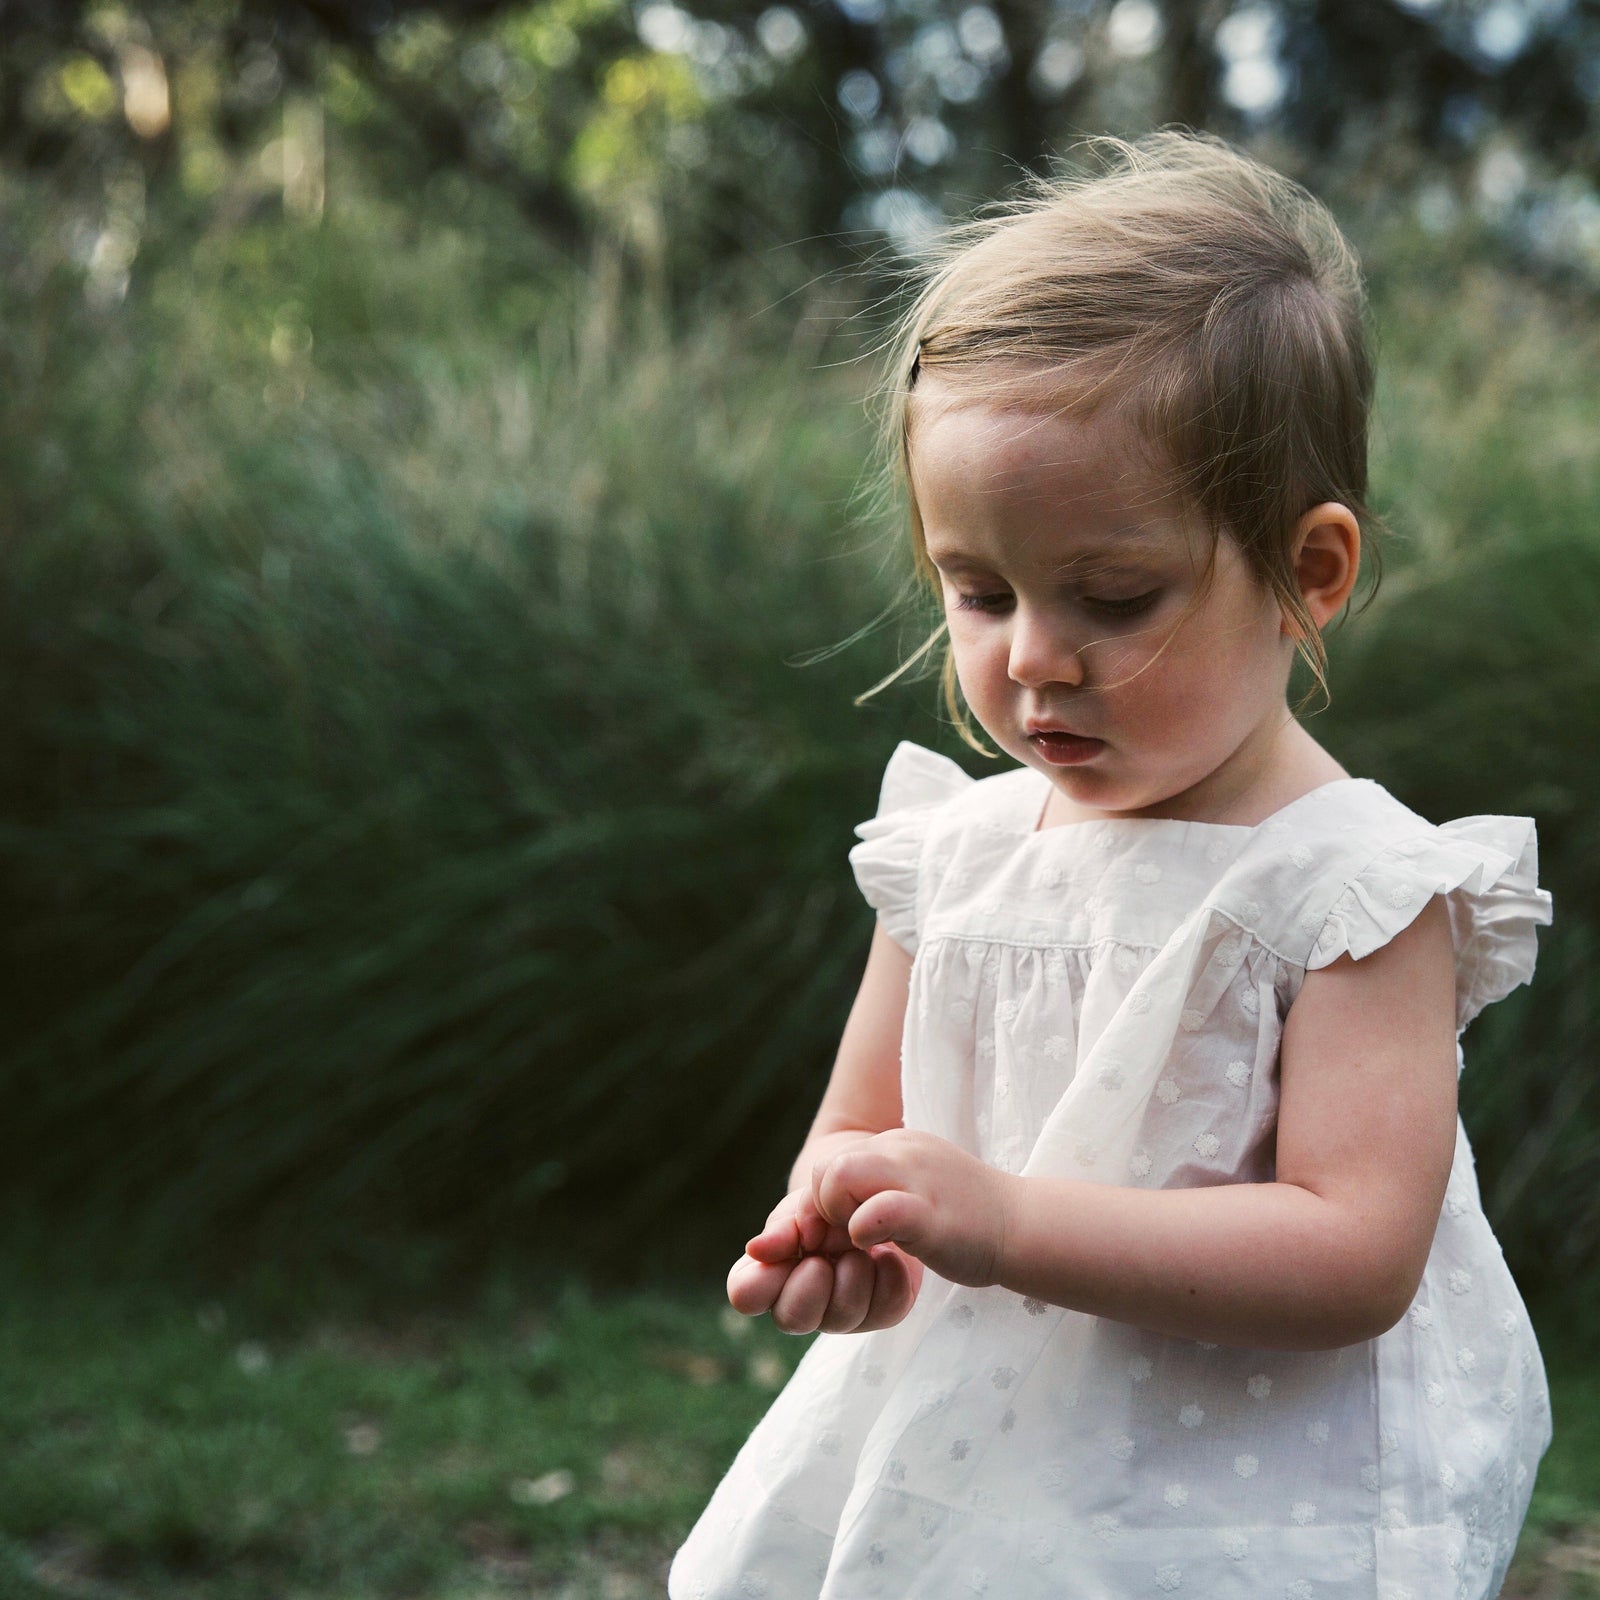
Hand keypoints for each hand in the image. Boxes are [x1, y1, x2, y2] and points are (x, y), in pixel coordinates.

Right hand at [727, 1184, 923, 1335]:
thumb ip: (783, 1227)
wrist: (882, 1197)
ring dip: (854, 1269)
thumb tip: (755, 1249)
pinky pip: (886, 1309)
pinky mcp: (882, 1312)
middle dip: (813, 1280)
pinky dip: (889, 1273)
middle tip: (827, 1252)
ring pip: (841, 1317)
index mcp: (771, 1274)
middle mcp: (802, 1303)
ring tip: (861, 1245)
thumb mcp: (806, 1204)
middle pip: (791, 1319)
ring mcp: (841, 1315)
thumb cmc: (832, 1204)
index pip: (745, 1295)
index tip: (794, 1249)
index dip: (763, 1278)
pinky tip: (885, 1255)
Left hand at [812, 1129, 1013, 1288]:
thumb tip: (840, 1203)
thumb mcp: (915, 1186)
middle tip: (848, 1235)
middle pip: (828, 1164)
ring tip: (862, 1239)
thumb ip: (880, 1184)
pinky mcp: (928, 1213)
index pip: (833, 1159)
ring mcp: (915, 1178)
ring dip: (837, 1214)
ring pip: (840, 1175)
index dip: (826, 1199)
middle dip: (824, 1206)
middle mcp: (901, 1151)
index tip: (844, 1228)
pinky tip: (881, 1248)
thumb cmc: (966, 1216)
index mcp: (896, 1144)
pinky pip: (877, 1210)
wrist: (1023, 1225)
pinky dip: (863, 1230)